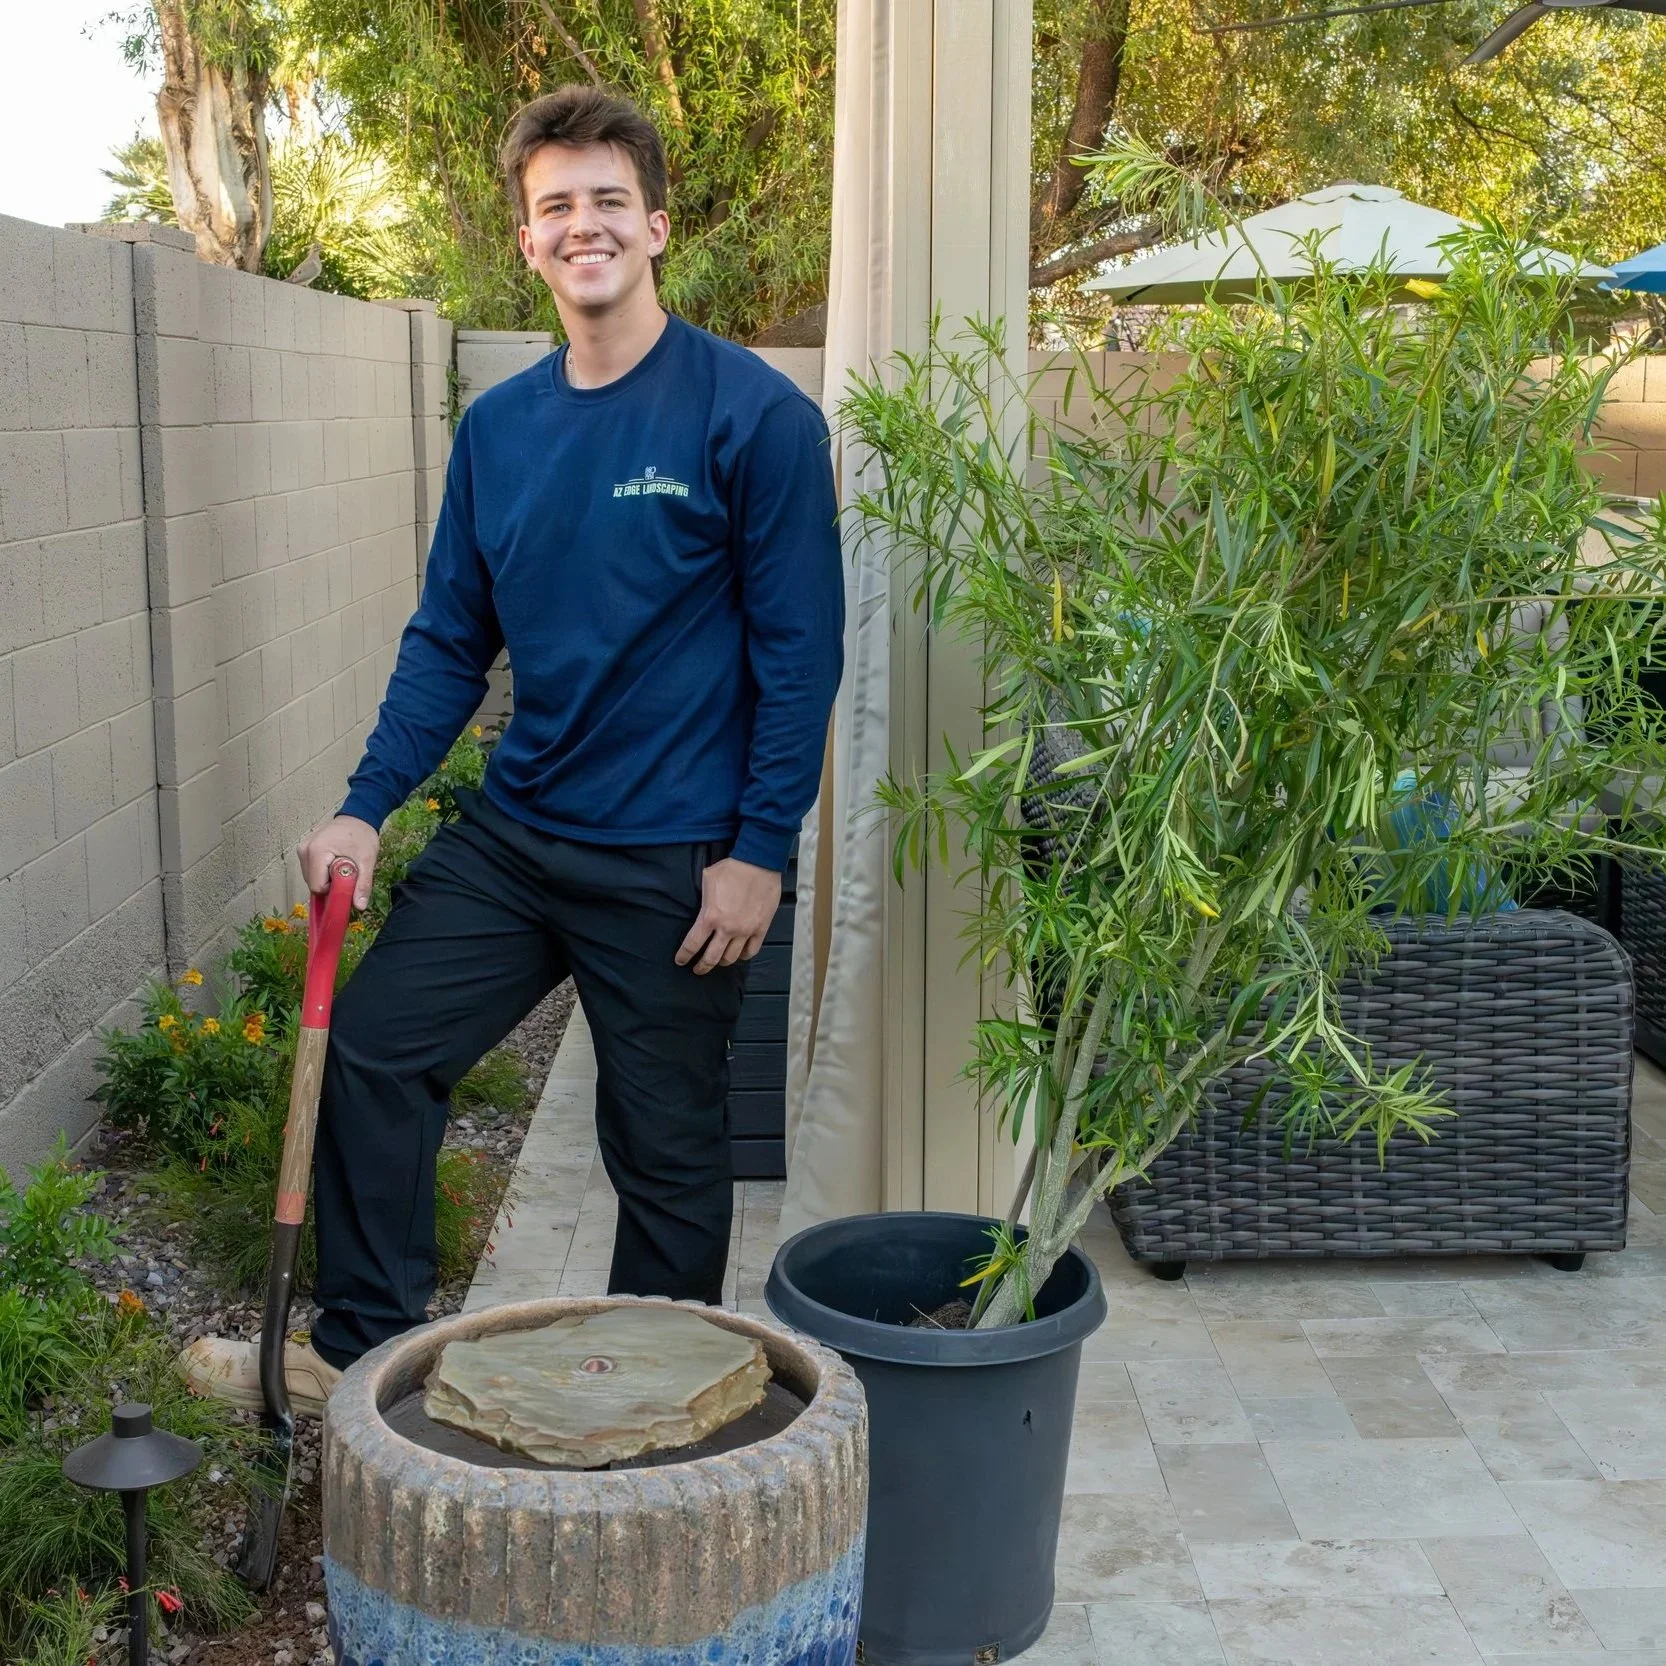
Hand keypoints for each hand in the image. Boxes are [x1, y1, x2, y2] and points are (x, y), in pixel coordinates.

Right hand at [297, 816, 379, 909]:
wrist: (357, 818)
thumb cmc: (362, 836)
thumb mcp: (367, 860)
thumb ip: (362, 884)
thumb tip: (360, 906)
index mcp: (316, 851)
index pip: (317, 886)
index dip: (333, 890)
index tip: (347, 881)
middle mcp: (304, 851)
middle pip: (313, 883)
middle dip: (330, 885)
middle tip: (346, 872)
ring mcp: (302, 850)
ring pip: (311, 879)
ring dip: (327, 879)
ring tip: (341, 866)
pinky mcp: (304, 851)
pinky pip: (311, 872)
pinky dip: (323, 873)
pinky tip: (334, 864)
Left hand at [676, 858, 781, 974]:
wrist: (759, 863)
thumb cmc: (732, 868)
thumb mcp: (707, 879)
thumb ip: (703, 898)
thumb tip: (702, 904)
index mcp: (710, 917)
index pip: (692, 944)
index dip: (684, 955)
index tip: (681, 961)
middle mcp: (727, 929)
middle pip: (711, 958)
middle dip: (702, 967)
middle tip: (697, 969)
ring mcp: (745, 931)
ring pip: (731, 958)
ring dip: (722, 962)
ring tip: (718, 960)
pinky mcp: (761, 928)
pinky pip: (751, 951)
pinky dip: (743, 956)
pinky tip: (739, 954)